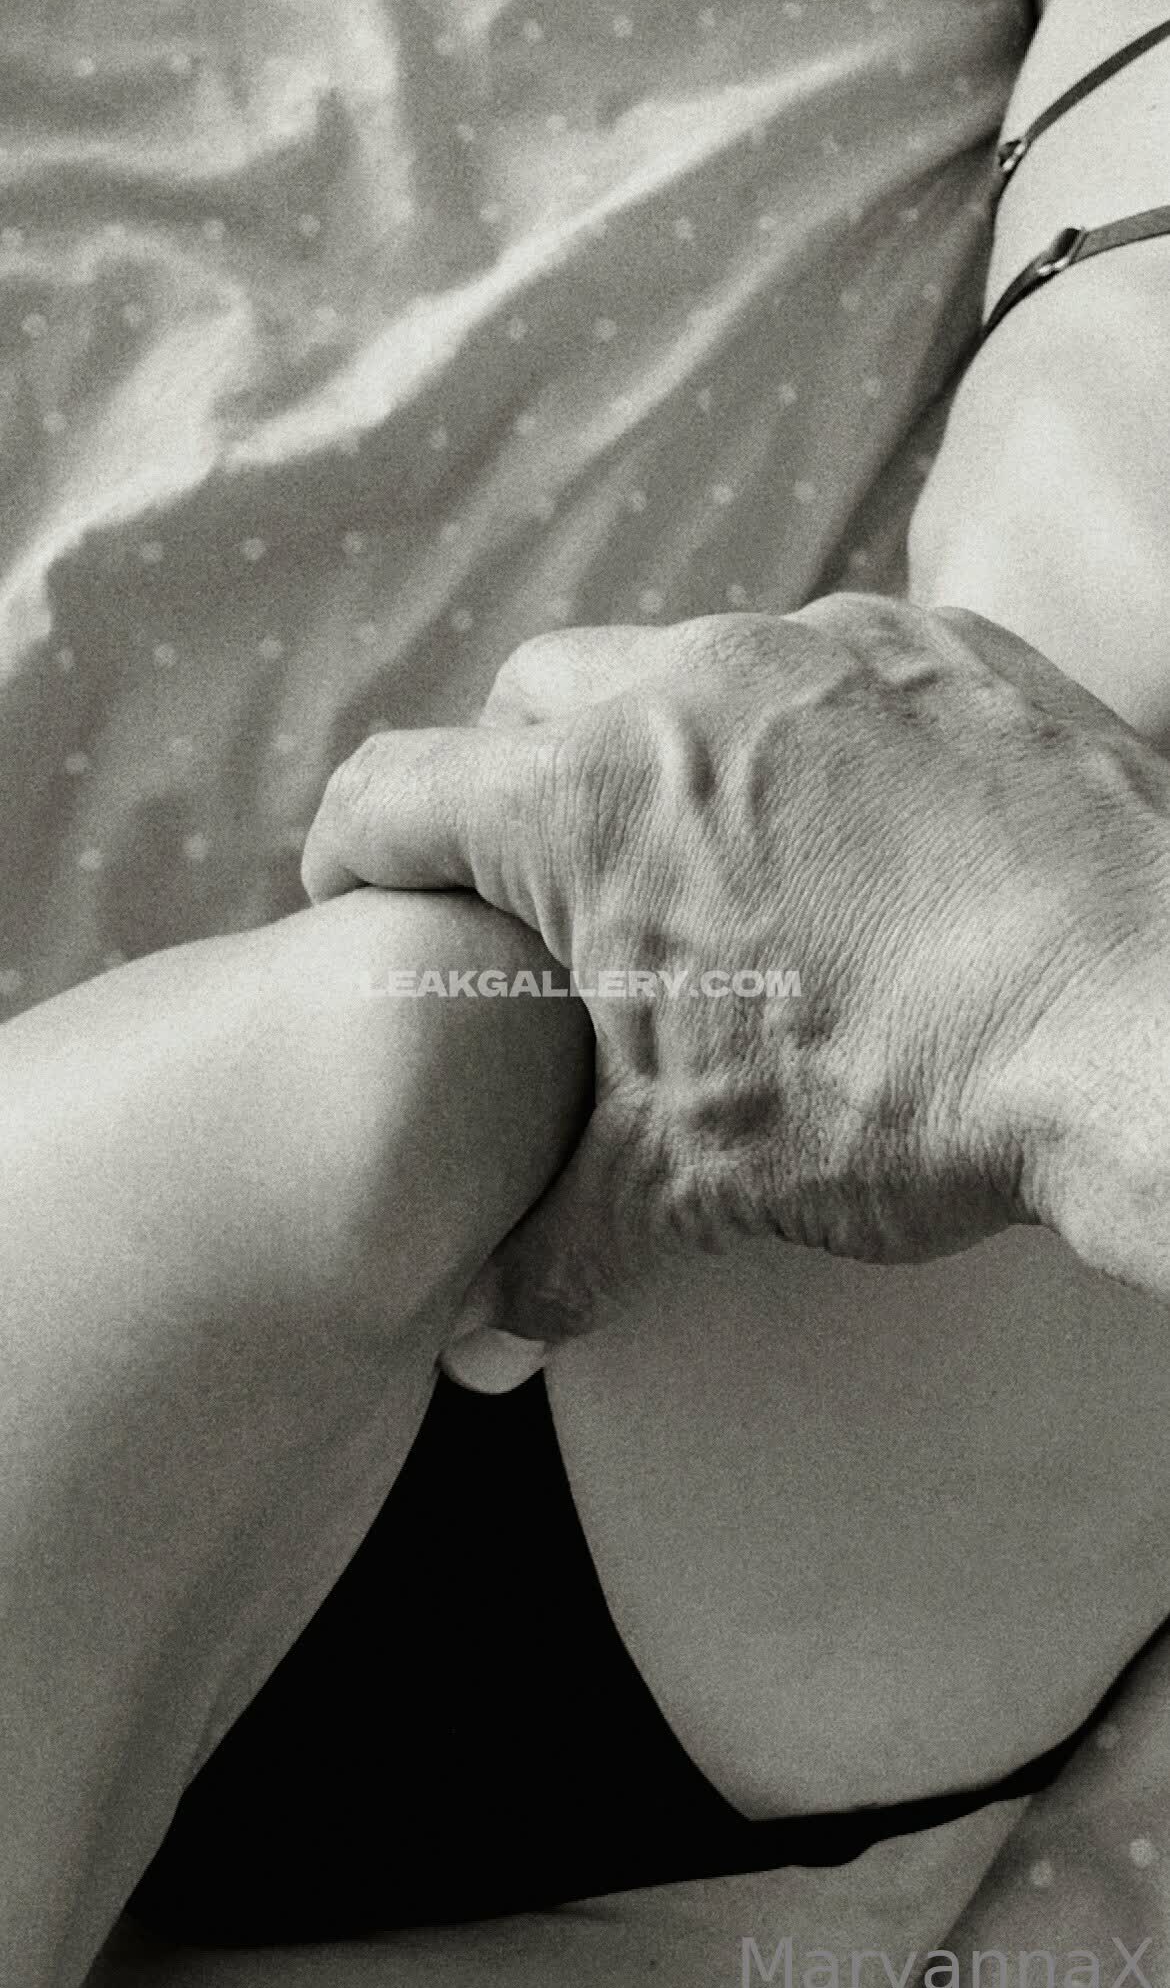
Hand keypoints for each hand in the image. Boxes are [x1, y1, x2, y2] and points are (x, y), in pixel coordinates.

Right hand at [301, 595, 1169, 1359]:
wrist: (1147, 1028)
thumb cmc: (901, 1097)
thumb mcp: (695, 1184)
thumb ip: (560, 1244)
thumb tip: (488, 1342)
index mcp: (584, 800)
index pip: (389, 794)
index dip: (351, 859)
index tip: (360, 906)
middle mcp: (690, 683)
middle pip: (526, 702)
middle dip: (508, 788)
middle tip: (547, 893)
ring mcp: (828, 647)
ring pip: (680, 665)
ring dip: (662, 751)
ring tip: (710, 863)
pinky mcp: (949, 646)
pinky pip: (826, 664)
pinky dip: (804, 732)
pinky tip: (854, 831)